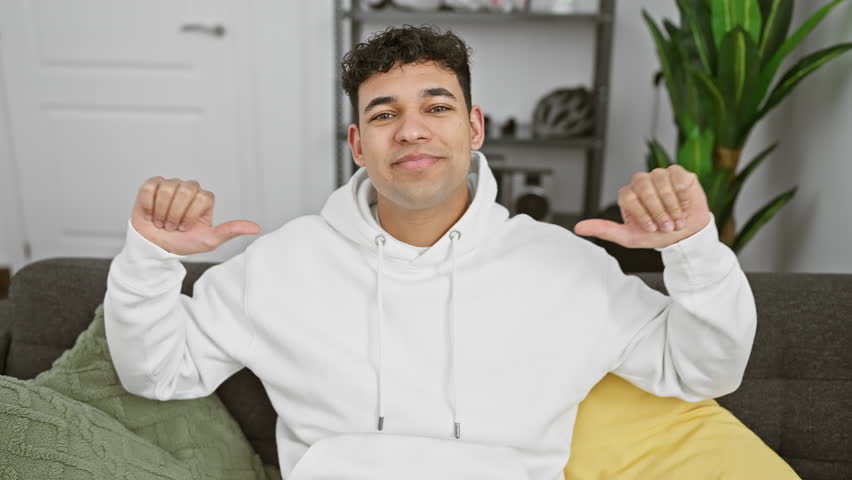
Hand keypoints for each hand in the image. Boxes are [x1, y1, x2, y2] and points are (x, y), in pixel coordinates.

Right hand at [130, 176, 260, 254]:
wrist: (156, 247)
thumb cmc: (183, 243)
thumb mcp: (209, 240)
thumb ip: (231, 230)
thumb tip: (256, 228)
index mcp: (204, 199)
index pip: (202, 197)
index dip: (191, 216)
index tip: (186, 228)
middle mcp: (189, 188)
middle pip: (186, 189)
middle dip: (176, 214)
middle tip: (173, 226)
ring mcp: (170, 185)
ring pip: (167, 189)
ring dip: (161, 212)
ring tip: (161, 222)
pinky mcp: (151, 186)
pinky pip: (150, 188)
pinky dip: (148, 205)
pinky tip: (150, 215)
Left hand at [574, 165, 709, 248]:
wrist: (685, 234)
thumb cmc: (657, 234)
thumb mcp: (629, 237)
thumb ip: (605, 230)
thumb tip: (579, 228)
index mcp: (628, 195)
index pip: (628, 197)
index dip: (641, 214)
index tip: (651, 228)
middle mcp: (641, 182)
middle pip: (644, 188)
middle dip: (657, 211)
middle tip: (665, 226)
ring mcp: (659, 175)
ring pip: (661, 183)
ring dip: (671, 206)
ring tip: (676, 219)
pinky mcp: (677, 173)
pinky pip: (678, 179)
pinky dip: (682, 197)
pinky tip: (684, 206)